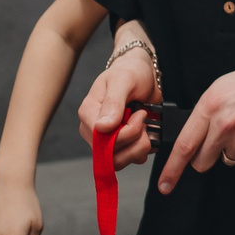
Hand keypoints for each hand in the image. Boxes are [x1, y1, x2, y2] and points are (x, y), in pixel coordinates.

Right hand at [76, 43, 156, 168]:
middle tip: (142, 116)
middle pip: (112, 155)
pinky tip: (145, 130)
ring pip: (123, 161)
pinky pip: (133, 159)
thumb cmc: (130, 73)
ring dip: (141, 144)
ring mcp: (107, 141)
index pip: (101, 140)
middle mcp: (94, 131)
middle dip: (135, 139)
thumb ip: (113, 103)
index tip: (137, 114)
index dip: (124, 134)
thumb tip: (101, 127)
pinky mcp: (121, 146)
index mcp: (88, 114)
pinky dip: (145, 146)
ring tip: (143, 122)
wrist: (143, 74)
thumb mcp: (123, 81)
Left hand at [159, 34, 234, 192]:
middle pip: (204, 160)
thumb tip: (195, 140)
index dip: (172, 169)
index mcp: (210, 106)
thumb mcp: (221, 88)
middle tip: (220, 139)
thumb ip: (205, 114)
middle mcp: (225, 122)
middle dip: (207, 156)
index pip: (185, 145)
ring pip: (230, 158)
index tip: (165, 185)